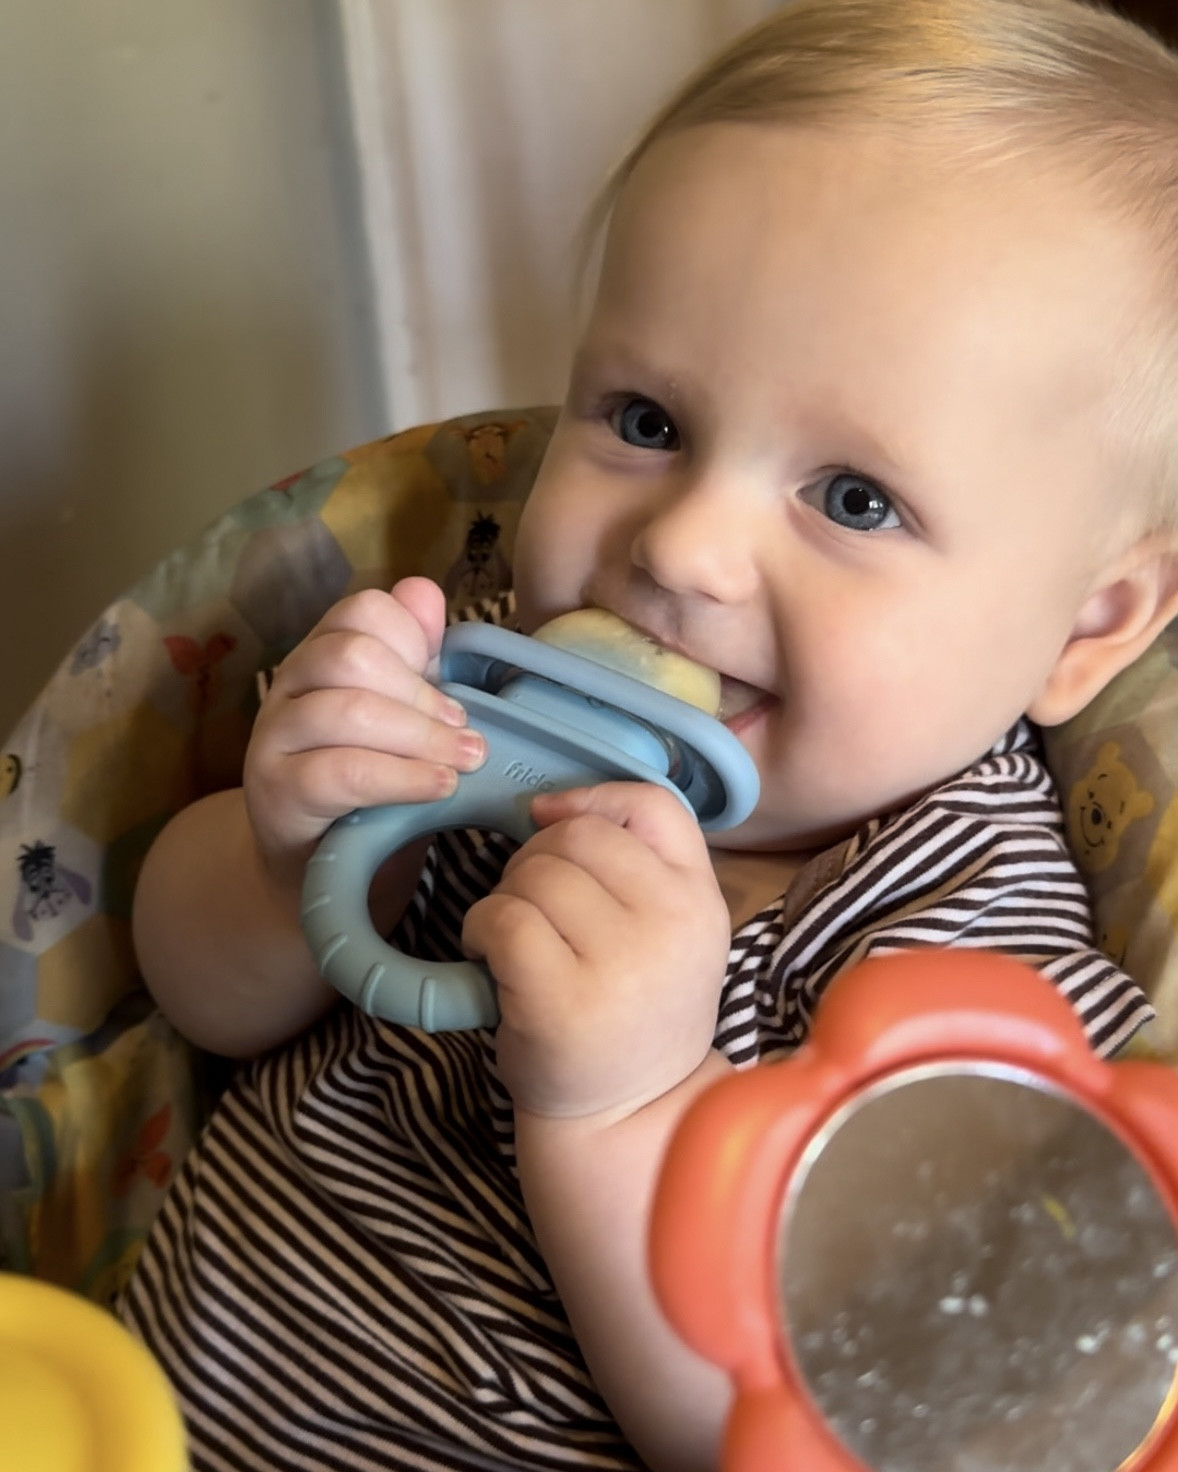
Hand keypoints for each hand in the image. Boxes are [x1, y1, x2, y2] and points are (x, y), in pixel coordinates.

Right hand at [242, 577, 485, 882]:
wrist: (311, 869)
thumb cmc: (368, 790)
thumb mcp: (400, 719)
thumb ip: (414, 660)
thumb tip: (425, 593)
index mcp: (322, 656)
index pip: (362, 611)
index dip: (414, 638)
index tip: (448, 685)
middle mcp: (290, 687)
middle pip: (351, 654)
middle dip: (421, 694)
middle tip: (466, 734)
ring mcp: (275, 738)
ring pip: (346, 710)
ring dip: (419, 736)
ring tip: (464, 761)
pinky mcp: (276, 791)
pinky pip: (339, 772)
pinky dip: (400, 777)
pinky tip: (439, 787)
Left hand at [462, 782, 730, 1119]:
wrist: (627, 1115)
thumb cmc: (634, 1010)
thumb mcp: (670, 929)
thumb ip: (638, 862)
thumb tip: (547, 805)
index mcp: (701, 899)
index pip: (653, 804)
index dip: (592, 797)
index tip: (551, 819)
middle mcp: (671, 924)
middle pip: (577, 835)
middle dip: (536, 858)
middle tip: (533, 908)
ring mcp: (620, 963)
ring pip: (533, 874)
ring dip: (504, 898)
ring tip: (515, 941)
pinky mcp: (561, 1000)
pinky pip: (502, 919)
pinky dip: (480, 930)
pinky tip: (491, 959)